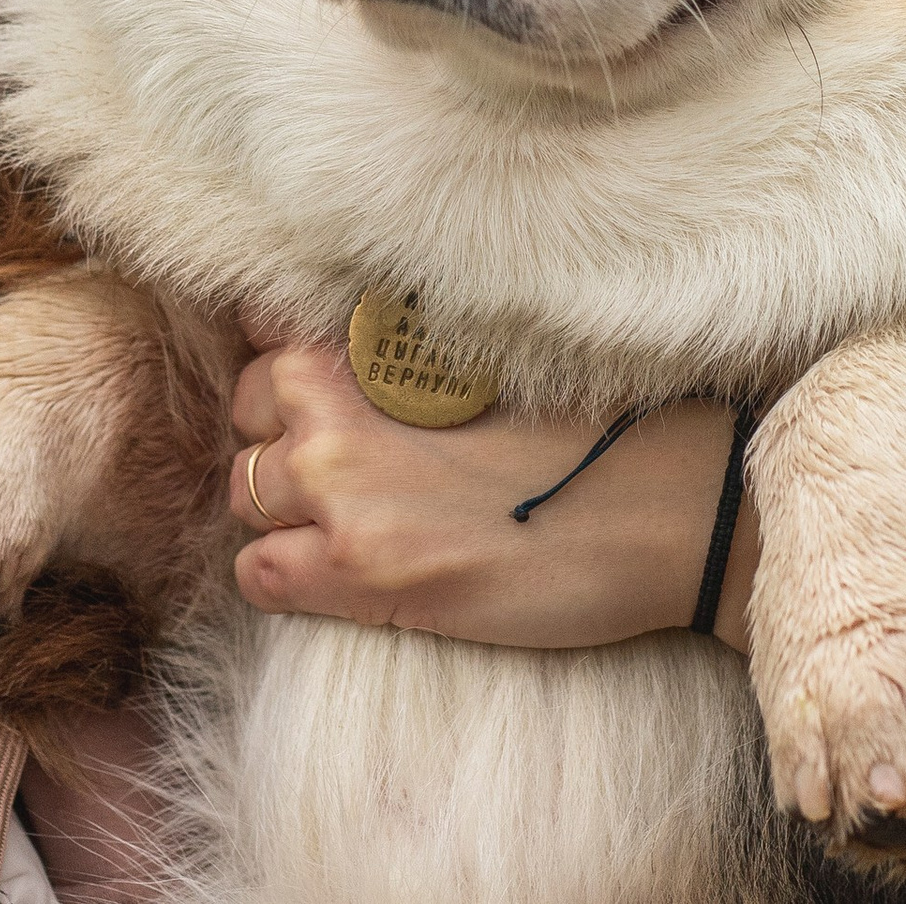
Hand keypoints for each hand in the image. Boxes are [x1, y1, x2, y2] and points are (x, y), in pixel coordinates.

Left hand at [229, 342, 753, 648]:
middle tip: (339, 458)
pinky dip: (280, 571)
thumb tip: (350, 346)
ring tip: (344, 517)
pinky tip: (333, 572)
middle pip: (246, 409)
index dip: (285, 360)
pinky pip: (258, 572)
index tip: (316, 384)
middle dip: (275, 432)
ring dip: (281, 504)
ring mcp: (340, 494)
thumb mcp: (482, 349)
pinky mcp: (360, 575)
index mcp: (371, 339)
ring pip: (244, 490)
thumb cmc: (593, 422)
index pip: (263, 330)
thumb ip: (403, 345)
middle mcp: (336, 407)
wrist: (661, 506)